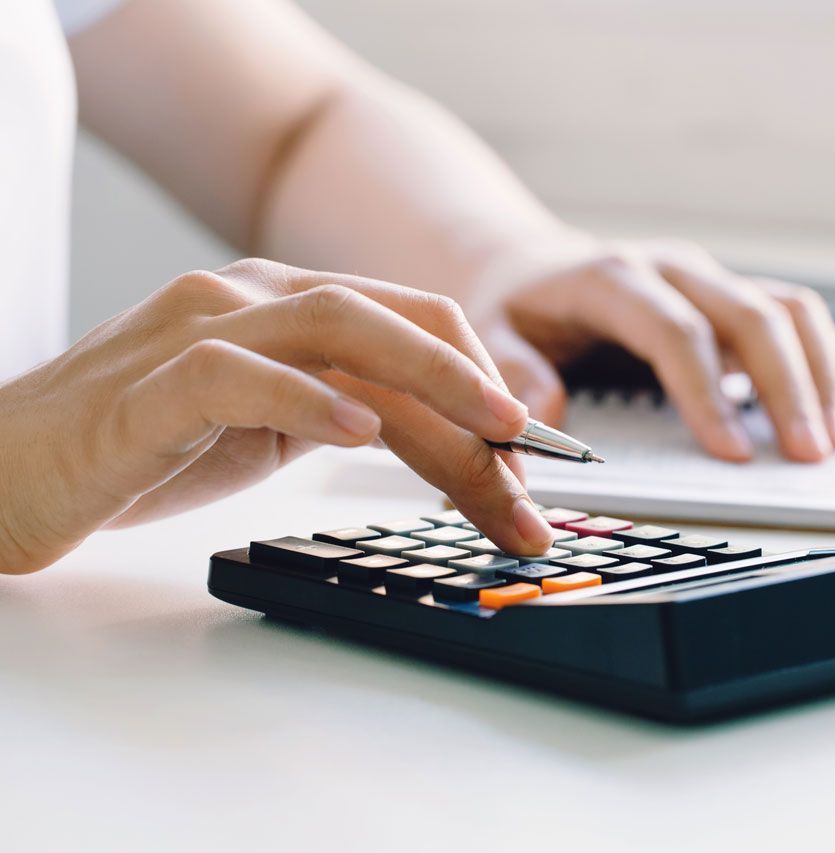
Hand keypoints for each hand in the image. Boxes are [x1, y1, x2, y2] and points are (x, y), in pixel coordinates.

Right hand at [0, 259, 554, 573]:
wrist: (13, 470)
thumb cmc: (146, 446)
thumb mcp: (275, 429)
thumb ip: (351, 416)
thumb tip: (456, 449)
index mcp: (287, 305)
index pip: (413, 323)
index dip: (484, 382)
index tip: (532, 460)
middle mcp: (252, 298)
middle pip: (394, 321)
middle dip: (479, 394)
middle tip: (536, 468)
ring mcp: (199, 328)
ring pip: (335, 326)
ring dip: (428, 383)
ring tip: (490, 437)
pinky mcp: (150, 382)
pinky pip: (239, 374)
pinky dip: (307, 399)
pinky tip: (361, 431)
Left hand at [466, 234, 834, 462]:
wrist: (528, 266)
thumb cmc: (513, 308)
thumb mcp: (488, 333)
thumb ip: (513, 371)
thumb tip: (543, 418)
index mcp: (612, 277)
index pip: (675, 331)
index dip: (707, 392)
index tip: (731, 453)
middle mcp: (672, 270)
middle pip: (749, 314)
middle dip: (786, 386)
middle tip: (807, 454)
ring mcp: (708, 279)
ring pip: (786, 308)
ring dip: (819, 372)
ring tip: (834, 438)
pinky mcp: (730, 295)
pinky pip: (796, 315)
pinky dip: (830, 356)